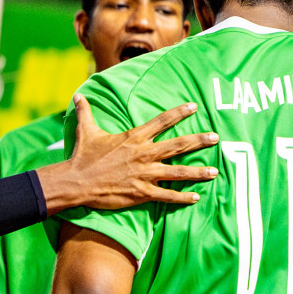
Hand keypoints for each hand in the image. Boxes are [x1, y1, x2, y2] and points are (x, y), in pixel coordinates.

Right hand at [40, 96, 219, 213]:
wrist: (76, 181)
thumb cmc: (82, 156)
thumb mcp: (86, 130)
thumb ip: (86, 112)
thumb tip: (78, 95)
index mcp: (134, 138)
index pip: (162, 121)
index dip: (179, 113)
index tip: (195, 106)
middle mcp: (144, 154)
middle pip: (178, 145)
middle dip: (199, 141)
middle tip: (217, 138)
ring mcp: (145, 174)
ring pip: (178, 172)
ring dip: (198, 172)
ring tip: (215, 172)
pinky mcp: (142, 192)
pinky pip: (167, 195)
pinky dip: (182, 197)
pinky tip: (196, 198)